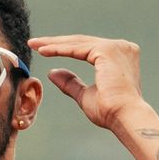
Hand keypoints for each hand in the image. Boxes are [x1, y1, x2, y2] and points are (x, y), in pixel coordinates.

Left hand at [28, 34, 148, 130]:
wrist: (124, 117)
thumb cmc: (110, 111)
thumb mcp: (86, 95)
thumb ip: (71, 83)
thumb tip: (53, 73)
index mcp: (119, 56)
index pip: (86, 48)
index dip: (63, 48)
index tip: (42, 50)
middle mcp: (121, 47)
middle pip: (81, 42)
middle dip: (55, 42)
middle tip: (33, 43)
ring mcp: (116, 47)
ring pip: (78, 43)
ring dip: (54, 44)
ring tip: (34, 45)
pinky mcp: (108, 50)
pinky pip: (77, 48)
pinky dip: (59, 49)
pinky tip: (43, 51)